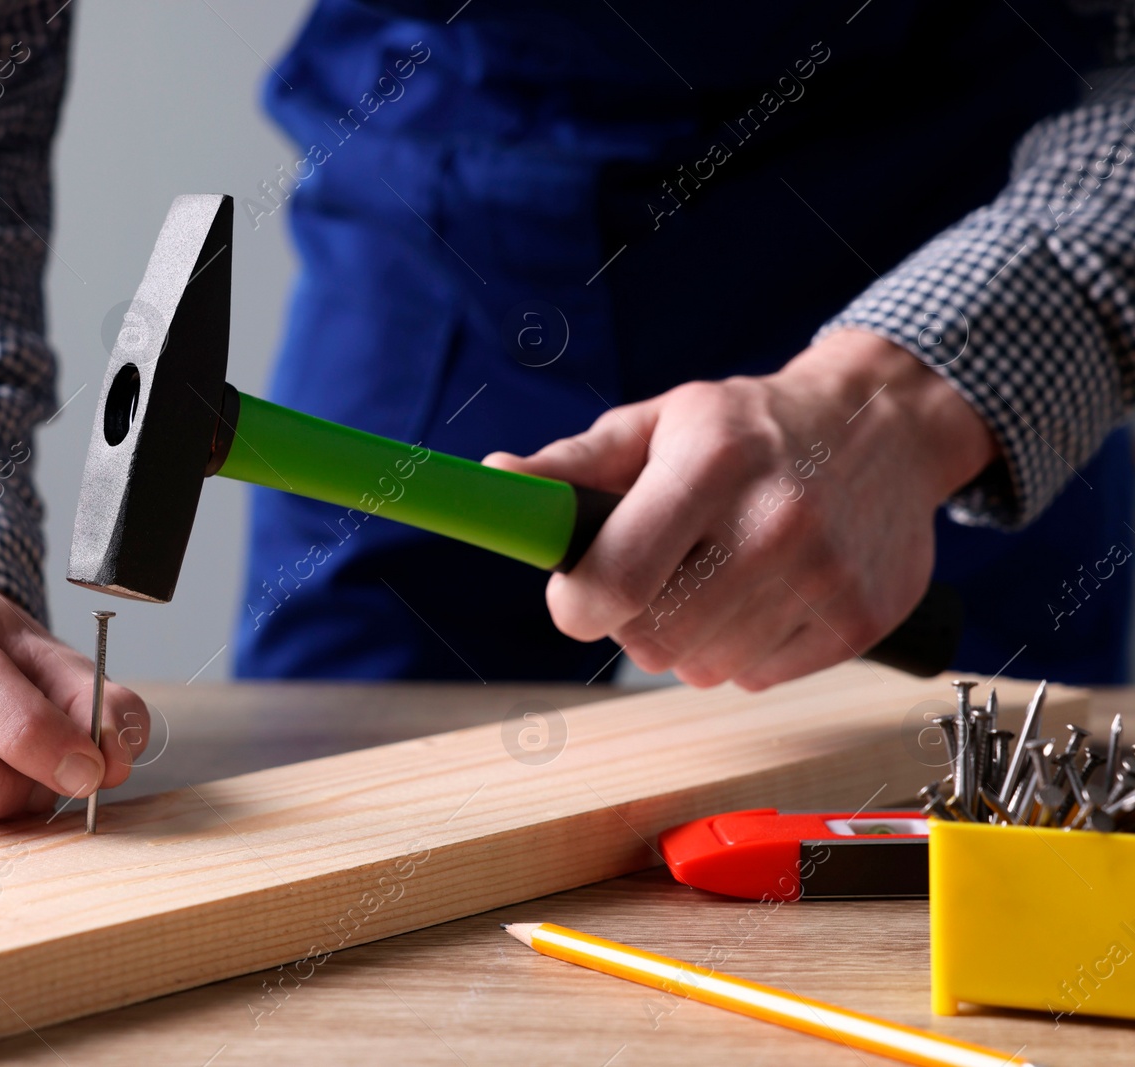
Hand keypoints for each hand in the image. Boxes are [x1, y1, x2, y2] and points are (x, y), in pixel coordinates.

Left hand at [485, 329, 998, 689]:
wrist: (886, 426)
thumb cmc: (750, 428)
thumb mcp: (658, 424)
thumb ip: (571, 465)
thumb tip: (498, 479)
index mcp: (711, 465)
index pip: (615, 580)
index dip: (576, 604)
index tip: (576, 596)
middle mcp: (775, 522)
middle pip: (652, 640)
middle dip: (631, 620)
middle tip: (653, 577)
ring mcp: (825, 577)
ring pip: (701, 669)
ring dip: (687, 640)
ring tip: (713, 579)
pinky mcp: (860, 622)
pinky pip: (757, 678)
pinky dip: (744, 651)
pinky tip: (763, 595)